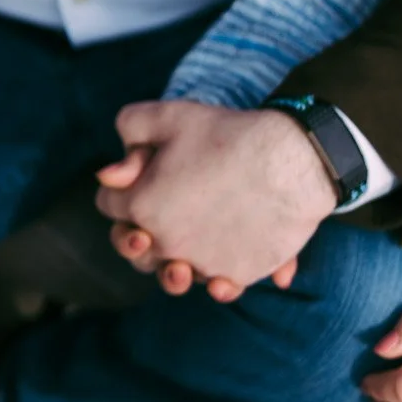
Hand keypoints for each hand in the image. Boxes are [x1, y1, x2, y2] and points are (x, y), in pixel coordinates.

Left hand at [95, 101, 333, 297]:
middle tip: (152, 222)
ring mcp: (203, 263)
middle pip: (136, 250)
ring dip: (174, 269)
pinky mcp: (237, 272)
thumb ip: (130, 131)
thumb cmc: (230, 134)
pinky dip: (221, 283)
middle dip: (136, 235)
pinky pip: (221, 286)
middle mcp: (167, 242)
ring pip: (175, 275)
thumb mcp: (171, 116)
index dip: (118, 189)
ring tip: (182, 263)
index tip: (136, 181)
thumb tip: (109, 170)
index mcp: (142, 205)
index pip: (109, 205)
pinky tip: (222, 279)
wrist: (292, 160)